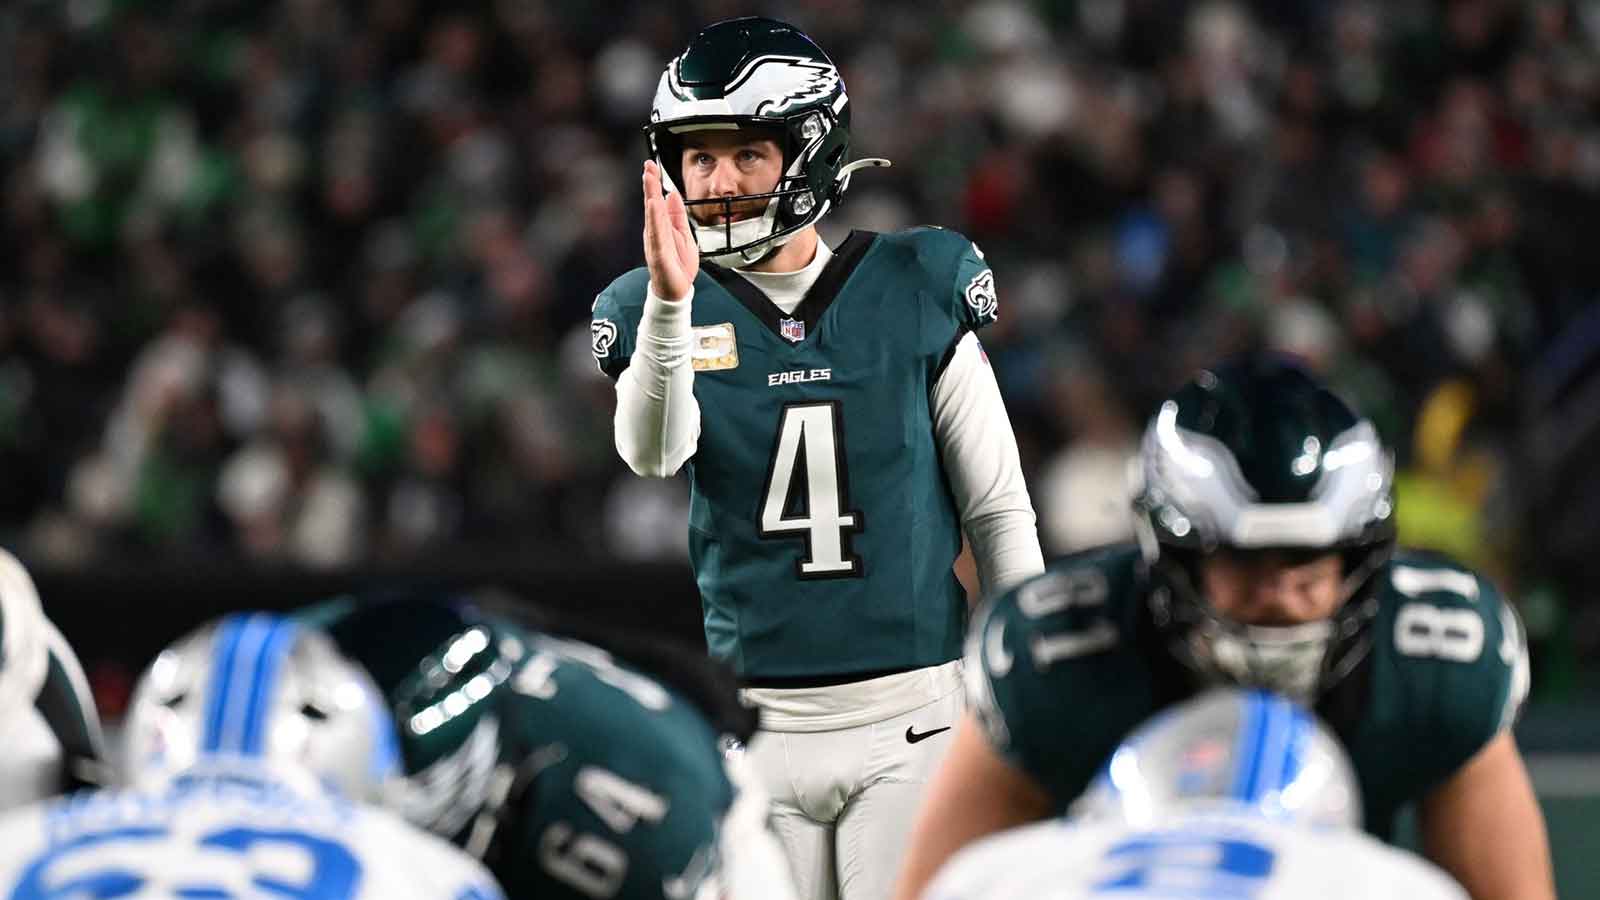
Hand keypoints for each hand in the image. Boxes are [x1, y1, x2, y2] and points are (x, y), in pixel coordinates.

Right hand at [642, 160, 697, 301]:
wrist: (677, 291)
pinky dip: (654, 218)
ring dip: (650, 195)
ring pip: (652, 215)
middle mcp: (655, 232)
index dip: (654, 182)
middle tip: (647, 165)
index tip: (652, 165)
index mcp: (662, 226)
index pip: (657, 200)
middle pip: (652, 204)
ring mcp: (655, 242)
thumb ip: (677, 215)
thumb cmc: (678, 265)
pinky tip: (653, 205)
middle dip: (650, 184)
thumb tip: (672, 194)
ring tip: (649, 178)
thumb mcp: (684, 234)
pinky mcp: (659, 254)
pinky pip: (657, 234)